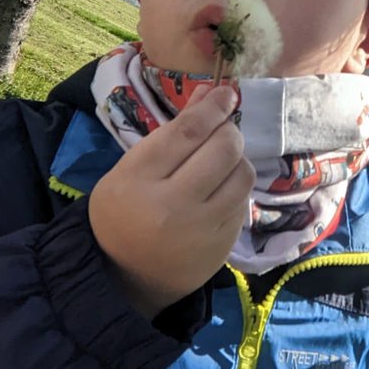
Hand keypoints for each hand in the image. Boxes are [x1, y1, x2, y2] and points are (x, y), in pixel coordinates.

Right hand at [89, 85, 253, 319]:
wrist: (126, 276)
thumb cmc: (124, 212)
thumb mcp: (132, 167)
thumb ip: (172, 131)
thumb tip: (212, 91)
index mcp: (139, 180)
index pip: (188, 132)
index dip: (213, 107)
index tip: (226, 93)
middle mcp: (172, 205)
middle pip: (223, 149)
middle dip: (228, 131)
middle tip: (221, 131)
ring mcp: (202, 229)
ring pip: (242, 173)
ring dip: (237, 158)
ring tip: (219, 162)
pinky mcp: (223, 244)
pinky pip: (243, 200)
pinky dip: (236, 186)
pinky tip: (218, 190)